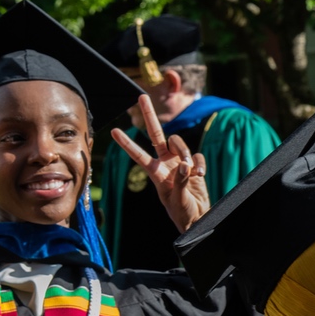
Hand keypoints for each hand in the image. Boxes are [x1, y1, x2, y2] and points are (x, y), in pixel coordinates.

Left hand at [111, 94, 210, 232]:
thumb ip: (180, 181)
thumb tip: (185, 164)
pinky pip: (197, 156)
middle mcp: (165, 164)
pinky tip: (200, 175)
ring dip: (187, 153)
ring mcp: (180, 163)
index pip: (138, 154)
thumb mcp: (177, 200)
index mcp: (156, 173)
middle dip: (149, 115)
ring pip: (180, 144)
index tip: (114, 132)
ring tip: (192, 171)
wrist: (198, 219)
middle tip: (141, 97)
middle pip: (156, 134)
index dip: (127, 143)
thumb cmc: (183, 213)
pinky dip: (200, 163)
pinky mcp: (194, 166)